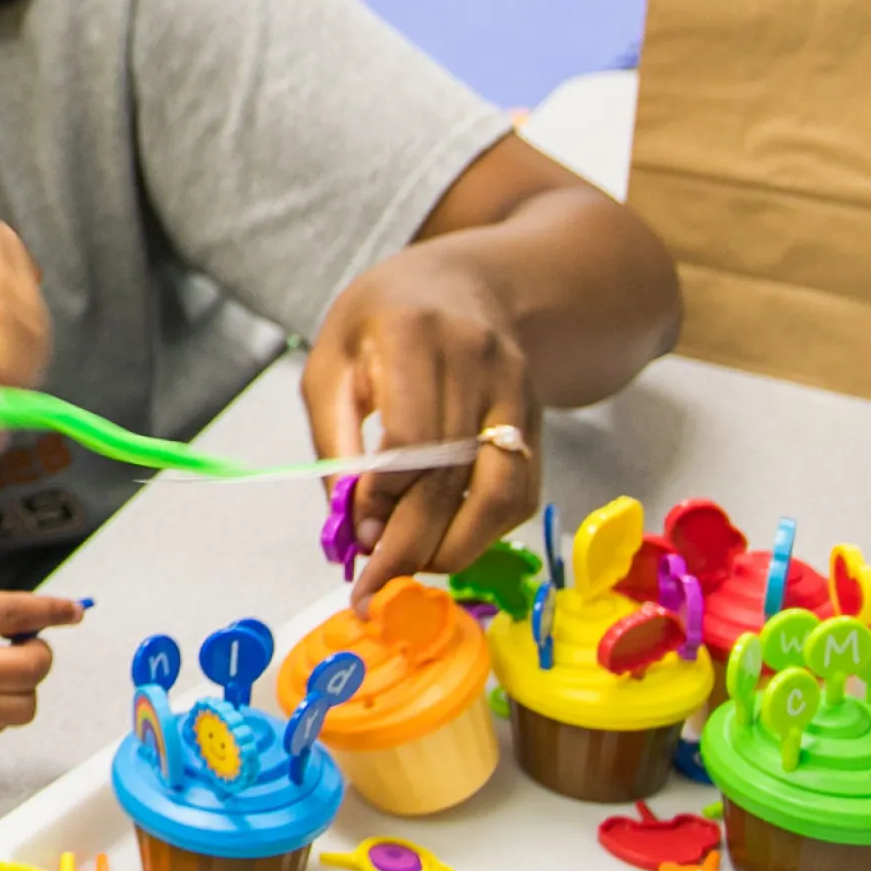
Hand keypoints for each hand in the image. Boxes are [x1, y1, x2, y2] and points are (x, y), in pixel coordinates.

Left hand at [301, 242, 540, 607]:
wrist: (465, 283)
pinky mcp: (538, 420)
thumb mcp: (332, 361)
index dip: (385, 496)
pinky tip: (444, 539)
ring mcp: (518, 391)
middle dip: (411, 544)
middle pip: (454, 475)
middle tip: (373, 587)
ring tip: (409, 568)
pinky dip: (484, 530)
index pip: (413, 435)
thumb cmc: (382, 322)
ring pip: (502, 493)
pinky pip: (522, 492)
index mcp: (415, 332)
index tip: (357, 533)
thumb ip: (334, 438)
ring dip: (456, 548)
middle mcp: (479, 360)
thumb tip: (347, 522)